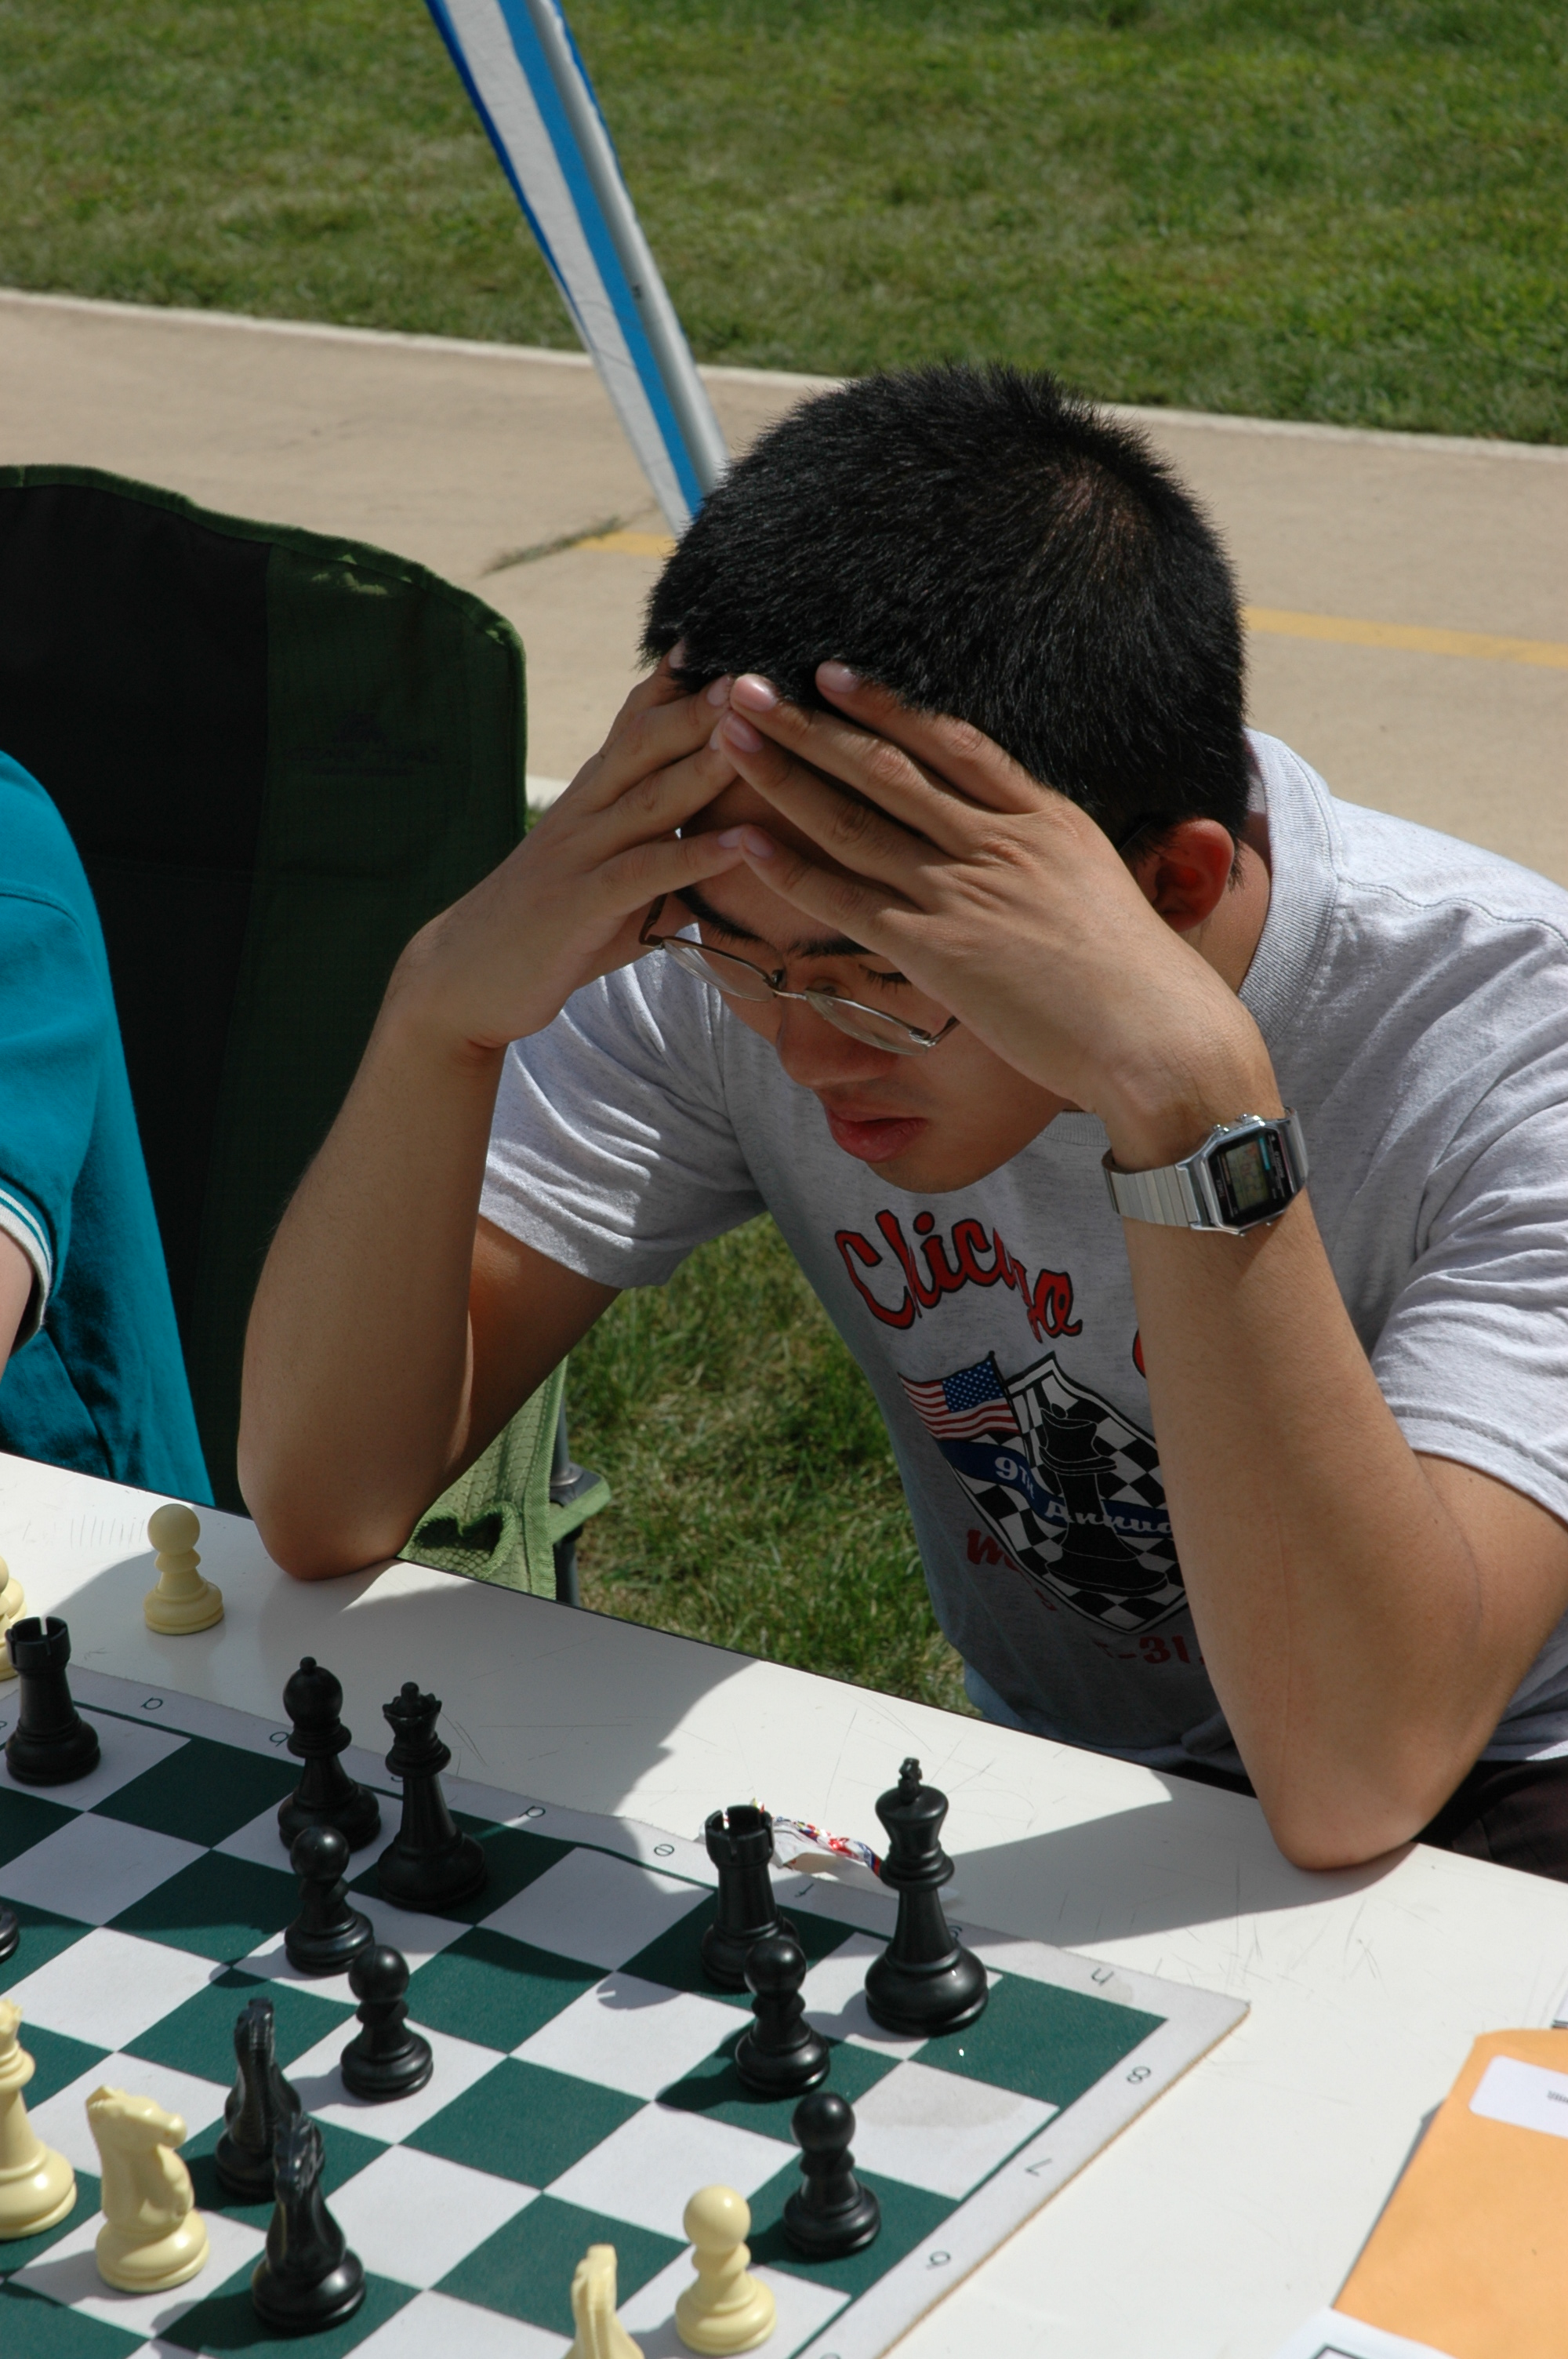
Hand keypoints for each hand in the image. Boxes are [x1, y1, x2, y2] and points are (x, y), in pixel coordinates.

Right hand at [393, 656, 748, 1055]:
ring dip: (705, 764)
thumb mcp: (612, 884)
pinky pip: (644, 872)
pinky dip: (694, 856)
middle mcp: (585, 813)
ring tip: (754, 733)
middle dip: (700, 705)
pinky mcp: (580, 904)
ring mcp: (580, 855)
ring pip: (649, 798)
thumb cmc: (551, 932)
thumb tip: (731, 851)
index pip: (634, 724)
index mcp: (592, 799)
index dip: (674, 682)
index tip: (722, 639)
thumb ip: (665, 859)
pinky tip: (741, 844)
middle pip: (646, 744)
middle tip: (755, 668)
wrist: (465, 978)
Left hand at [713, 665, 1273, 1160]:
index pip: (951, 743)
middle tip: (746, 685)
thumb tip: (1024, 852)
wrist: (1157, 1037)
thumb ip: (1049, 858)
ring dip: (785, 773)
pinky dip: (792, 867)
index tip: (833, 673)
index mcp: (1042, 818)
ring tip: (730, 735)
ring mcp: (963, 892)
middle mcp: (997, 840)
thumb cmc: (1136, 979)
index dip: (885, 705)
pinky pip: (848, 900)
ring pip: (854, 819)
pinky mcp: (938, 950)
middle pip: (886, 766)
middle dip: (810, 723)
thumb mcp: (1098, 888)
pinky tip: (745, 838)